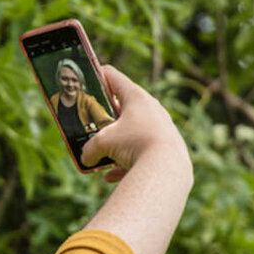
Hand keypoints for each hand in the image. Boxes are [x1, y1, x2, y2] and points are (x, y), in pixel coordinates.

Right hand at [80, 65, 189, 182]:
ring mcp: (160, 129)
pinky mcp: (165, 148)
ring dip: (116, 141)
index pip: (113, 77)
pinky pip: (141, 154)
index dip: (98, 76)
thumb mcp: (103, 143)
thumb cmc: (135, 144)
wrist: (167, 168)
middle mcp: (151, 109)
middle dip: (106, 114)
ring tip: (101, 151)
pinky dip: (124, 163)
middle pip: (124, 105)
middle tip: (91, 120)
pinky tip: (110, 176)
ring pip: (133, 131)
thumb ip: (89, 148)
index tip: (86, 81)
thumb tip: (86, 158)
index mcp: (136, 97)